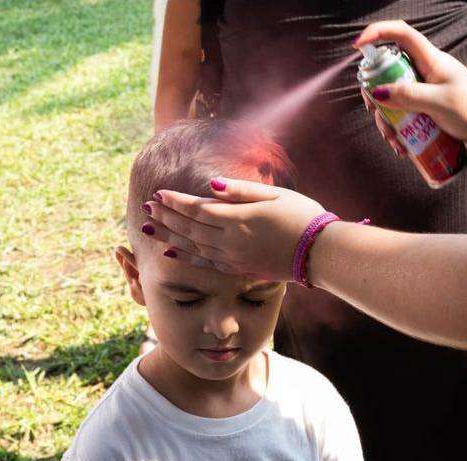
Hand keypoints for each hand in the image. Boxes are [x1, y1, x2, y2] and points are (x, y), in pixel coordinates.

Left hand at [141, 178, 325, 279]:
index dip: (176, 202)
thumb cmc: (304, 218)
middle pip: (190, 228)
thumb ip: (242, 191)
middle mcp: (232, 241)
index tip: (158, 195)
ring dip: (169, 236)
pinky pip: (206, 263)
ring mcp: (234, 258)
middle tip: (145, 209)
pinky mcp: (240, 269)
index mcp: (239, 219)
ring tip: (148, 229)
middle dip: (166, 218)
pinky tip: (171, 252)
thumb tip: (212, 186)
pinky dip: (186, 257)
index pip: (198, 210)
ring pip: (193, 246)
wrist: (321, 253)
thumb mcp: (276, 196)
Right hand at [354, 21, 466, 147]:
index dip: (377, 34)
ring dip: (388, 120)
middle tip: (374, 113)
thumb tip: (377, 93)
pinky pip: (406, 114)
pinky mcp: (429, 108)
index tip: (357, 48)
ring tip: (394, 142)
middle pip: (389, 73)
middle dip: (376, 95)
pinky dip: (400, 129)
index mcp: (430, 60)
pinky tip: (403, 147)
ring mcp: (426, 90)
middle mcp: (425, 72)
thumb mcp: (438, 103)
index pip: (401, 34)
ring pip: (395, 98)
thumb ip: (407, 96)